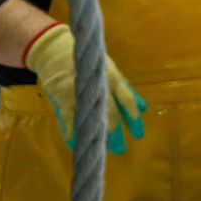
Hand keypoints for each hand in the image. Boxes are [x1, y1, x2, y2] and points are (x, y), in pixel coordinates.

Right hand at [23, 24, 146, 154]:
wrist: (58, 50)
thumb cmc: (89, 62)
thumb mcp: (110, 71)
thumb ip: (125, 90)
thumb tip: (143, 107)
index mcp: (112, 78)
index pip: (127, 99)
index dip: (133, 117)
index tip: (139, 134)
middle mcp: (99, 85)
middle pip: (110, 112)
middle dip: (116, 132)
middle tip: (121, 149)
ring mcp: (80, 92)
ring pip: (91, 116)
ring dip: (97, 134)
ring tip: (102, 149)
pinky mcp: (62, 98)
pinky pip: (68, 119)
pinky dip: (72, 132)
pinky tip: (75, 143)